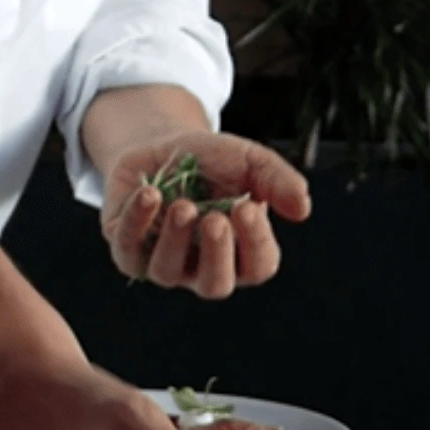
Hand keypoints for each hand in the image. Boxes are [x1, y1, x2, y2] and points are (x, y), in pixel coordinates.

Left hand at [101, 130, 308, 295]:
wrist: (163, 144)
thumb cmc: (213, 160)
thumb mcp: (250, 161)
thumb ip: (278, 180)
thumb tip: (302, 208)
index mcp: (240, 252)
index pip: (256, 266)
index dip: (255, 242)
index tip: (247, 207)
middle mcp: (201, 266)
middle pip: (214, 285)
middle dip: (215, 255)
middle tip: (215, 220)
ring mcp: (163, 262)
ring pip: (167, 272)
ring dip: (175, 239)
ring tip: (183, 205)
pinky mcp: (127, 249)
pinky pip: (129, 249)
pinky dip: (138, 223)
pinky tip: (149, 194)